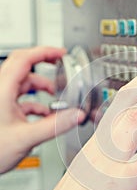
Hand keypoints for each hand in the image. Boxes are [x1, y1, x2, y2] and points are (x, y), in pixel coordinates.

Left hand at [0, 46, 85, 172]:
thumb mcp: (26, 137)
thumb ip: (54, 126)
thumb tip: (76, 116)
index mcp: (3, 90)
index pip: (25, 59)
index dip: (44, 52)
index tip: (61, 53)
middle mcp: (0, 90)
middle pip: (24, 67)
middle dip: (44, 64)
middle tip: (60, 64)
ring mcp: (0, 99)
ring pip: (23, 83)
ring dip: (40, 87)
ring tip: (55, 95)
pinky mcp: (2, 109)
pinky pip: (21, 98)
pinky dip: (35, 102)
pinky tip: (43, 114)